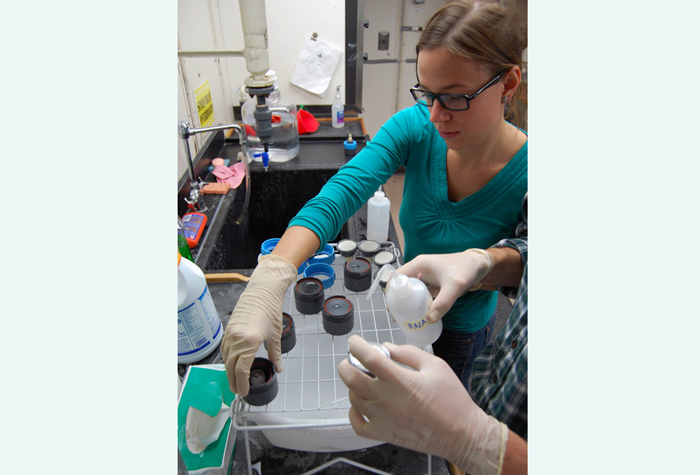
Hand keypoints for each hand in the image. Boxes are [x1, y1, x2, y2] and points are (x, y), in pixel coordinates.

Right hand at [221, 254, 296, 395]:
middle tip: (238, 390)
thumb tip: (278, 367)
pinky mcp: (228, 329)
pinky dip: (227, 358)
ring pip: (226, 359)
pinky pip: (224, 349)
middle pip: (231, 367)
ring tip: (234, 380)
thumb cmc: (270, 309)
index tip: (244, 391)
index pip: (241, 371)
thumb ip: (275, 354)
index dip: (242, 384)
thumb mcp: (275, 335)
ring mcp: (230, 334)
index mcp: (249, 343)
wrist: (262, 291)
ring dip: (229, 371)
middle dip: (234, 381)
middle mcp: (237, 340)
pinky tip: (231, 364)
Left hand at [338, 336, 506, 474]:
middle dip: (347, 364)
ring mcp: (382, 418)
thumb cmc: (452, 400)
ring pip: (353, 398)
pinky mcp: (383, 434)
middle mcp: (386, 399)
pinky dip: (353, 412)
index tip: (355, 342)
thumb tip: (387, 347)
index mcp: (400, 380)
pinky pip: (357, 423)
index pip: (368, 357)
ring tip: (363, 381)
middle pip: (351, 378)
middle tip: (352, 360)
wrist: (461, 434)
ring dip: (353, 386)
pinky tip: (360, 405)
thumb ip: (408, 353)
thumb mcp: (436, 366)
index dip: (356, 345)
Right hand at [396, 249, 492, 322]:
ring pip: (410, 290)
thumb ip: (443, 302)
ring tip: (406, 318)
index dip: (391, 291)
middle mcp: (419, 269)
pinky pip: (420, 294)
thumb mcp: (455, 286)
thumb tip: (429, 319)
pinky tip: (419, 314)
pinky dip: (417, 303)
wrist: (478, 265)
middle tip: (398, 316)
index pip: (397, 277)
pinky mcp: (431, 283)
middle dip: (398, 300)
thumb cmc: (465, 269)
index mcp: (419, 264)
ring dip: (407, 303)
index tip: (392, 307)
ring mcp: (425, 276)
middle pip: (401, 285)